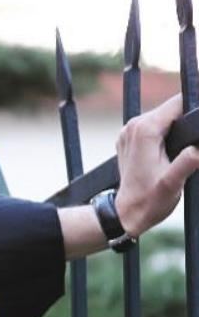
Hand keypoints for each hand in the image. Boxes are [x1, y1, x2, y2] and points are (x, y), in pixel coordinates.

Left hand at [115, 93, 198, 235]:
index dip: (195, 109)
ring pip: (164, 117)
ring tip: (181, 151)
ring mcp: (129, 132)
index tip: (198, 128)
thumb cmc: (149, 201)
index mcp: (144, 131)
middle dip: (187, 121)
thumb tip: (197, 149)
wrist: (126, 213)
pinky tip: (171, 151)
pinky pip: (154, 127)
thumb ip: (187, 162)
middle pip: (171, 109)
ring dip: (177, 128)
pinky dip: (166, 134)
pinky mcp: (130, 138)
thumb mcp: (172, 184)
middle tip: (192, 145)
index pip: (177, 102)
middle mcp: (133, 126)